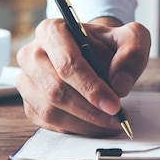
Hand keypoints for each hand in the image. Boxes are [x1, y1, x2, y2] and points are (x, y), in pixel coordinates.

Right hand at [16, 17, 149, 135]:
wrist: (99, 53)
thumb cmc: (111, 44)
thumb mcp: (132, 38)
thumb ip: (132, 54)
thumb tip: (119, 85)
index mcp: (52, 30)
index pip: (67, 63)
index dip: (90, 87)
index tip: (113, 105)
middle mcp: (32, 53)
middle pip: (55, 90)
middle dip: (89, 110)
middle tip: (116, 118)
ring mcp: (27, 80)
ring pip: (50, 111)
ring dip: (84, 123)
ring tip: (111, 123)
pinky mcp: (30, 102)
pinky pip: (48, 124)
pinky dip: (75, 129)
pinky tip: (96, 126)